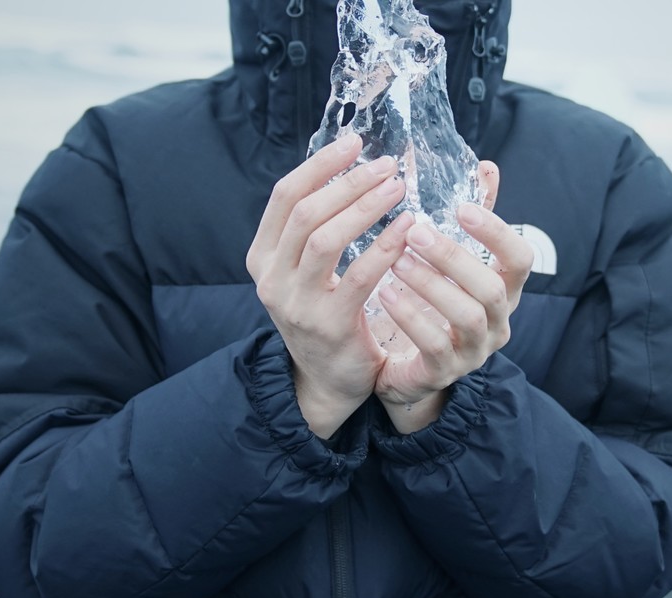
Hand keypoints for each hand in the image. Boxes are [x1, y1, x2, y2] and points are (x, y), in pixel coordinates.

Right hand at [246, 133, 413, 437]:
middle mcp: (270, 278)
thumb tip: (347, 168)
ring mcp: (295, 304)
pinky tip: (409, 230)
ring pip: (325, 239)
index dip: (319, 165)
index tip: (354, 142)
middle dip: (348, 183)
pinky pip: (359, 277)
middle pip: (305, 213)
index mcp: (262, 257)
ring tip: (399, 188)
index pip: (285, 196)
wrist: (327, 381)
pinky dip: (385, 248)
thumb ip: (315, 229)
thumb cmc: (325, 314)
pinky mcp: (328, 326)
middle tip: (388, 165)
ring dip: (365, 208)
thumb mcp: (305, 271)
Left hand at [374, 161, 532, 432]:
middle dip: (453, 257)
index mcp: (503, 290)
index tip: (461, 208)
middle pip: (491, 288)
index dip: (496, 232)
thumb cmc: (434, 306)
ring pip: (466, 317)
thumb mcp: (454, 263)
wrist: (407, 369)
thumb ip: (473, 219)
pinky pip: (434, 345)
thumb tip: (487, 166)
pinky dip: (410, 317)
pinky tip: (384, 294)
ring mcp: (474, 351)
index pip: (520, 259)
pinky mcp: (443, 372)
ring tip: (396, 261)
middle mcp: (497, 322)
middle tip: (415, 231)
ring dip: (430, 285)